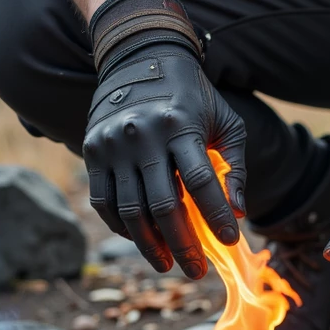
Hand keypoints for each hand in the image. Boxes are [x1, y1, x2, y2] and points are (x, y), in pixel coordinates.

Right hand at [82, 0, 245, 277]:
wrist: (138, 57)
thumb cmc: (193, 96)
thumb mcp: (226, 121)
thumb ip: (235, 166)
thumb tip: (237, 211)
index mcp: (180, 125)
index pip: (200, 182)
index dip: (216, 216)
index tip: (229, 241)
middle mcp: (143, 135)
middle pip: (163, 206)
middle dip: (184, 245)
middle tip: (196, 271)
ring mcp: (113, 144)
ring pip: (131, 211)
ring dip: (151, 246)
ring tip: (169, 265)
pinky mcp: (92, 150)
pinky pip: (105, 202)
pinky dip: (123, 228)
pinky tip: (143, 240)